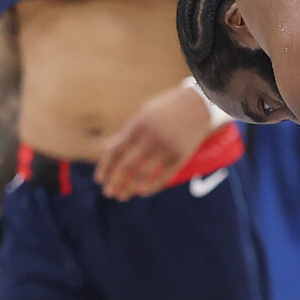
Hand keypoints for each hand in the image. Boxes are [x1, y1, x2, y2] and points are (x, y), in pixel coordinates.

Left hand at [95, 83, 219, 200]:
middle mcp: (151, 138)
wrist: (200, 104)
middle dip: (115, 182)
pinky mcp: (181, 156)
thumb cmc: (166, 108)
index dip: (106, 167)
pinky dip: (151, 186)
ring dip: (130, 188)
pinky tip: (142, 192)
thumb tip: (106, 148)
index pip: (116, 151)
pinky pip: (164, 177)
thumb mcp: (143, 115)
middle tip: (109, 192)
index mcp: (138, 125)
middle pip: (127, 166)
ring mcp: (167, 148)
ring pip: (143, 174)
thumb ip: (126, 133)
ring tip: (122, 196)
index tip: (100, 179)